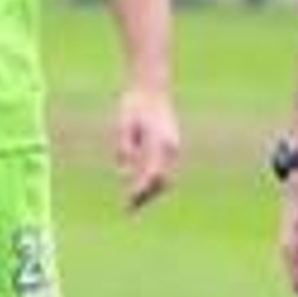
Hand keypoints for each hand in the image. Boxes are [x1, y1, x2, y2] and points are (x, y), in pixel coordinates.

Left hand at [115, 87, 179, 209]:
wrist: (152, 88)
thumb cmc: (135, 105)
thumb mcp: (124, 125)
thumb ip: (125, 148)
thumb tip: (124, 174)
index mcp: (161, 141)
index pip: (153, 174)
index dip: (141, 189)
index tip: (129, 201)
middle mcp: (171, 147)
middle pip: (163, 181)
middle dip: (147, 196)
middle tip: (129, 208)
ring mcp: (173, 147)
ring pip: (166, 178)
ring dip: (151, 191)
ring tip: (133, 203)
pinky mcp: (171, 147)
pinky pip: (164, 170)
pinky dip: (152, 181)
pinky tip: (137, 187)